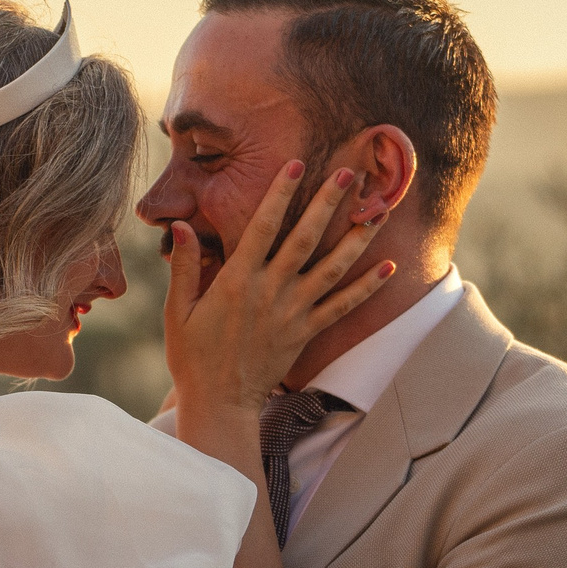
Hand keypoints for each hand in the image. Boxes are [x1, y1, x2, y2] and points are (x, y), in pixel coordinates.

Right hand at [163, 160, 393, 420]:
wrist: (220, 404)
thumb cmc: (193, 357)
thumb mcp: (177, 311)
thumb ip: (184, 266)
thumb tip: (182, 227)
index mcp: (237, 280)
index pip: (263, 226)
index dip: (280, 193)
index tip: (295, 164)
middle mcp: (270, 291)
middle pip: (305, 238)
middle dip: (327, 203)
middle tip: (348, 172)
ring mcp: (293, 312)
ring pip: (332, 268)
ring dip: (356, 239)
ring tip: (378, 212)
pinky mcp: (306, 333)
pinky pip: (343, 306)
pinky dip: (368, 287)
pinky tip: (389, 267)